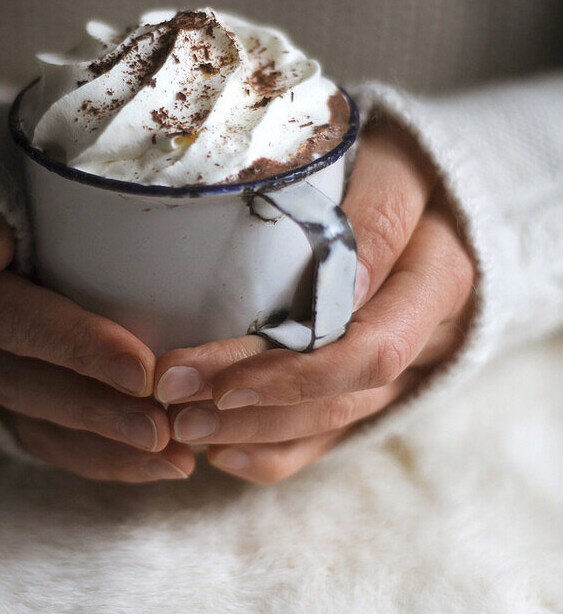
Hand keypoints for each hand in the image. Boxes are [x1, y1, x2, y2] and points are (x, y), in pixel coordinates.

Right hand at [0, 206, 195, 481]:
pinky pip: (60, 450)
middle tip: (166, 429)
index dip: (81, 349)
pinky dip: (112, 463)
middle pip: (35, 387)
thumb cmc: (23, 205)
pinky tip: (166, 467)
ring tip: (177, 459)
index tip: (145, 370)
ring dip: (113, 449)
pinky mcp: (22, 414)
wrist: (0, 239)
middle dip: (104, 413)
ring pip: (49, 428)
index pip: (23, 323)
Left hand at [152, 121, 475, 483]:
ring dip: (254, 427)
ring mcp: (414, 364)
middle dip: (255, 399)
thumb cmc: (398, 160)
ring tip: (180, 424)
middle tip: (172, 395)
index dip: (288, 367)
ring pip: (336, 417)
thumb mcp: (391, 162)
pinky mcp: (389, 385)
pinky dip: (278, 453)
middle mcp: (433, 329)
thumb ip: (372, 216)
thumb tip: (338, 291)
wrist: (442, 191)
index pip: (368, 341)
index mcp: (440, 270)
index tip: (204, 371)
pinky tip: (221, 453)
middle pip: (342, 384)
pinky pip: (337, 436)